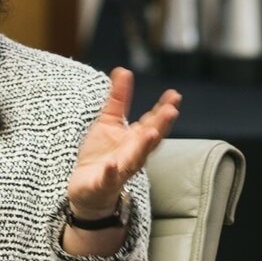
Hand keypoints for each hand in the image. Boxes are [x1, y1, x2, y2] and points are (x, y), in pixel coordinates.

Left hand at [67, 67, 180, 216]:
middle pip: (150, 139)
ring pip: (135, 159)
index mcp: (135, 139)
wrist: (87, 189)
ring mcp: (121, 170)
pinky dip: (111, 172)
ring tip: (151, 133)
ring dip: (144, 146)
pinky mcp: (104, 183)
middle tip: (171, 111)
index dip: (163, 110)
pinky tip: (112, 164)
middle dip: (161, 125)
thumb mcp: (108, 123)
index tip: (174, 96)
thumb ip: (118, 99)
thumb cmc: (102, 155)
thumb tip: (123, 70)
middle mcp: (133, 154)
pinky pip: (109, 178)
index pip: (153, 122)